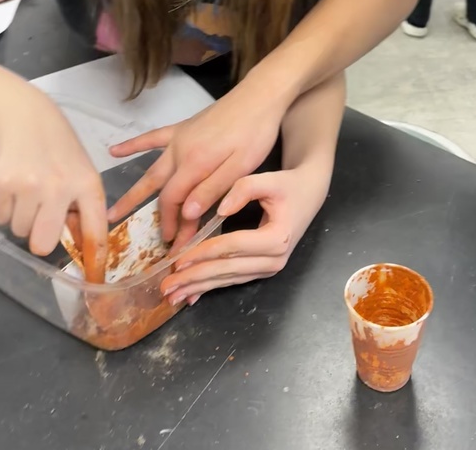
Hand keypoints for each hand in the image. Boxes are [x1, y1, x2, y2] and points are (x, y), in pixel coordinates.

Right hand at [0, 92, 106, 277]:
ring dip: (22, 217)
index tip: (95, 280)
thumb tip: (80, 245)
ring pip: (19, 231)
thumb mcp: (82, 172)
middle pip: (43, 245)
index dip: (95, 259)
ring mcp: (29, 186)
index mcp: (88, 184)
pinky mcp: (2, 183)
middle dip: (39, 238)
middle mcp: (60, 187)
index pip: (94, 230)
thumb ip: (82, 207)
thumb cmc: (60, 148)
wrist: (27, 116)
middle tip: (40, 216)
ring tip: (29, 189)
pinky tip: (14, 184)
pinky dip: (4, 207)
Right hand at [107, 87, 285, 244]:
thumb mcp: (241, 166)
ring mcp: (178, 138)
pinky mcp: (183, 127)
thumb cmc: (255, 132)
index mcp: (194, 163)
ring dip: (134, 192)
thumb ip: (213, 189)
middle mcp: (179, 151)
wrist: (258, 96)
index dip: (173, 224)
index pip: (174, 201)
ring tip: (112, 211)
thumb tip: (187, 213)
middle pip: (159, 189)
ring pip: (152, 169)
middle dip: (153, 216)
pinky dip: (132, 145)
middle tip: (147, 240)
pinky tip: (114, 151)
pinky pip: (152, 138)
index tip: (175, 245)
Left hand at [160, 163, 330, 304]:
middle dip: (195, 279)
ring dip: (198, 287)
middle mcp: (274, 260)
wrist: (308, 194)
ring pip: (228, 279)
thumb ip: (243, 189)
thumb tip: (219, 210)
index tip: (179, 259)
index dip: (205, 252)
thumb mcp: (269, 179)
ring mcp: (269, 268)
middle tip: (166, 287)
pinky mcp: (262, 269)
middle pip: (228, 270)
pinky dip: (211, 287)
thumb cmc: (288, 185)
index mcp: (277, 238)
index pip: (234, 246)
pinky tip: (191, 296)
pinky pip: (233, 279)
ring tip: (172, 295)